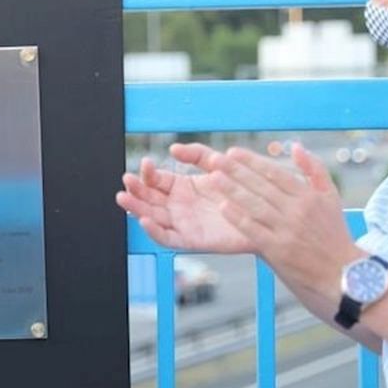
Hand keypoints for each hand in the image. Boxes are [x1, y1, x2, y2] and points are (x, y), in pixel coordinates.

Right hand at [116, 146, 253, 253]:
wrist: (263, 214)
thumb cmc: (242, 190)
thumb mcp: (218, 165)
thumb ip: (197, 154)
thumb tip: (173, 148)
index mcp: (181, 188)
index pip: (156, 180)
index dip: (147, 173)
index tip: (146, 163)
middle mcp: (178, 206)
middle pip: (148, 198)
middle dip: (135, 190)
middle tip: (126, 180)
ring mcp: (182, 223)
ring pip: (152, 217)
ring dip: (136, 208)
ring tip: (124, 198)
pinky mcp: (191, 240)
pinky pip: (167, 237)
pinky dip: (154, 231)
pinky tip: (145, 220)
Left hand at [197, 142, 361, 295]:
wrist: (342, 272)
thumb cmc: (333, 234)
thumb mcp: (331, 198)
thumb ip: (314, 170)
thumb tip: (295, 146)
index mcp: (309, 196)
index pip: (275, 173)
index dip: (252, 161)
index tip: (233, 152)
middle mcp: (297, 210)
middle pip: (261, 186)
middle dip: (236, 171)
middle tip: (216, 159)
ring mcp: (287, 230)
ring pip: (255, 205)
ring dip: (232, 190)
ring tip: (213, 177)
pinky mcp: (278, 249)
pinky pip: (253, 229)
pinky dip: (237, 217)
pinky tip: (222, 206)